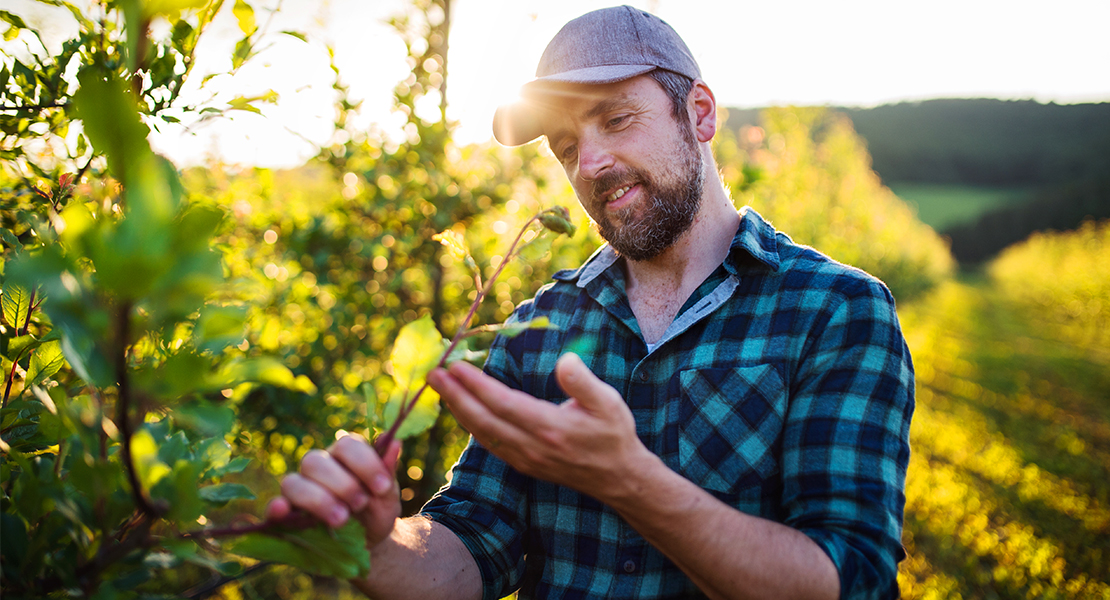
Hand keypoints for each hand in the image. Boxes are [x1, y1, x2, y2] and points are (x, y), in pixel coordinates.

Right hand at [266, 433, 401, 543]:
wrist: (368, 545)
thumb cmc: (376, 513)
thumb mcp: (387, 496)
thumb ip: (387, 471)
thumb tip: (395, 442)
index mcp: (345, 456)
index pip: (347, 444)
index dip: (365, 463)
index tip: (382, 487)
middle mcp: (318, 466)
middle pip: (316, 461)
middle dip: (341, 484)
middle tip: (361, 504)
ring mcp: (299, 488)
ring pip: (293, 482)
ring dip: (318, 499)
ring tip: (341, 519)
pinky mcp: (285, 513)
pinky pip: (274, 505)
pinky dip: (276, 508)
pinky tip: (283, 511)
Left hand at [428, 353, 652, 501]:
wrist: (619, 478)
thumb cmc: (614, 434)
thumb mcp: (609, 402)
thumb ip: (583, 382)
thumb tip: (564, 361)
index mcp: (550, 428)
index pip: (503, 403)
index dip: (476, 385)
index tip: (455, 366)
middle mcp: (532, 446)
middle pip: (483, 419)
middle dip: (455, 395)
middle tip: (433, 373)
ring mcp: (525, 459)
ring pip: (482, 434)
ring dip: (458, 410)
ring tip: (440, 388)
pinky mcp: (524, 464)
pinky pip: (489, 444)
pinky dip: (471, 426)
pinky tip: (461, 412)